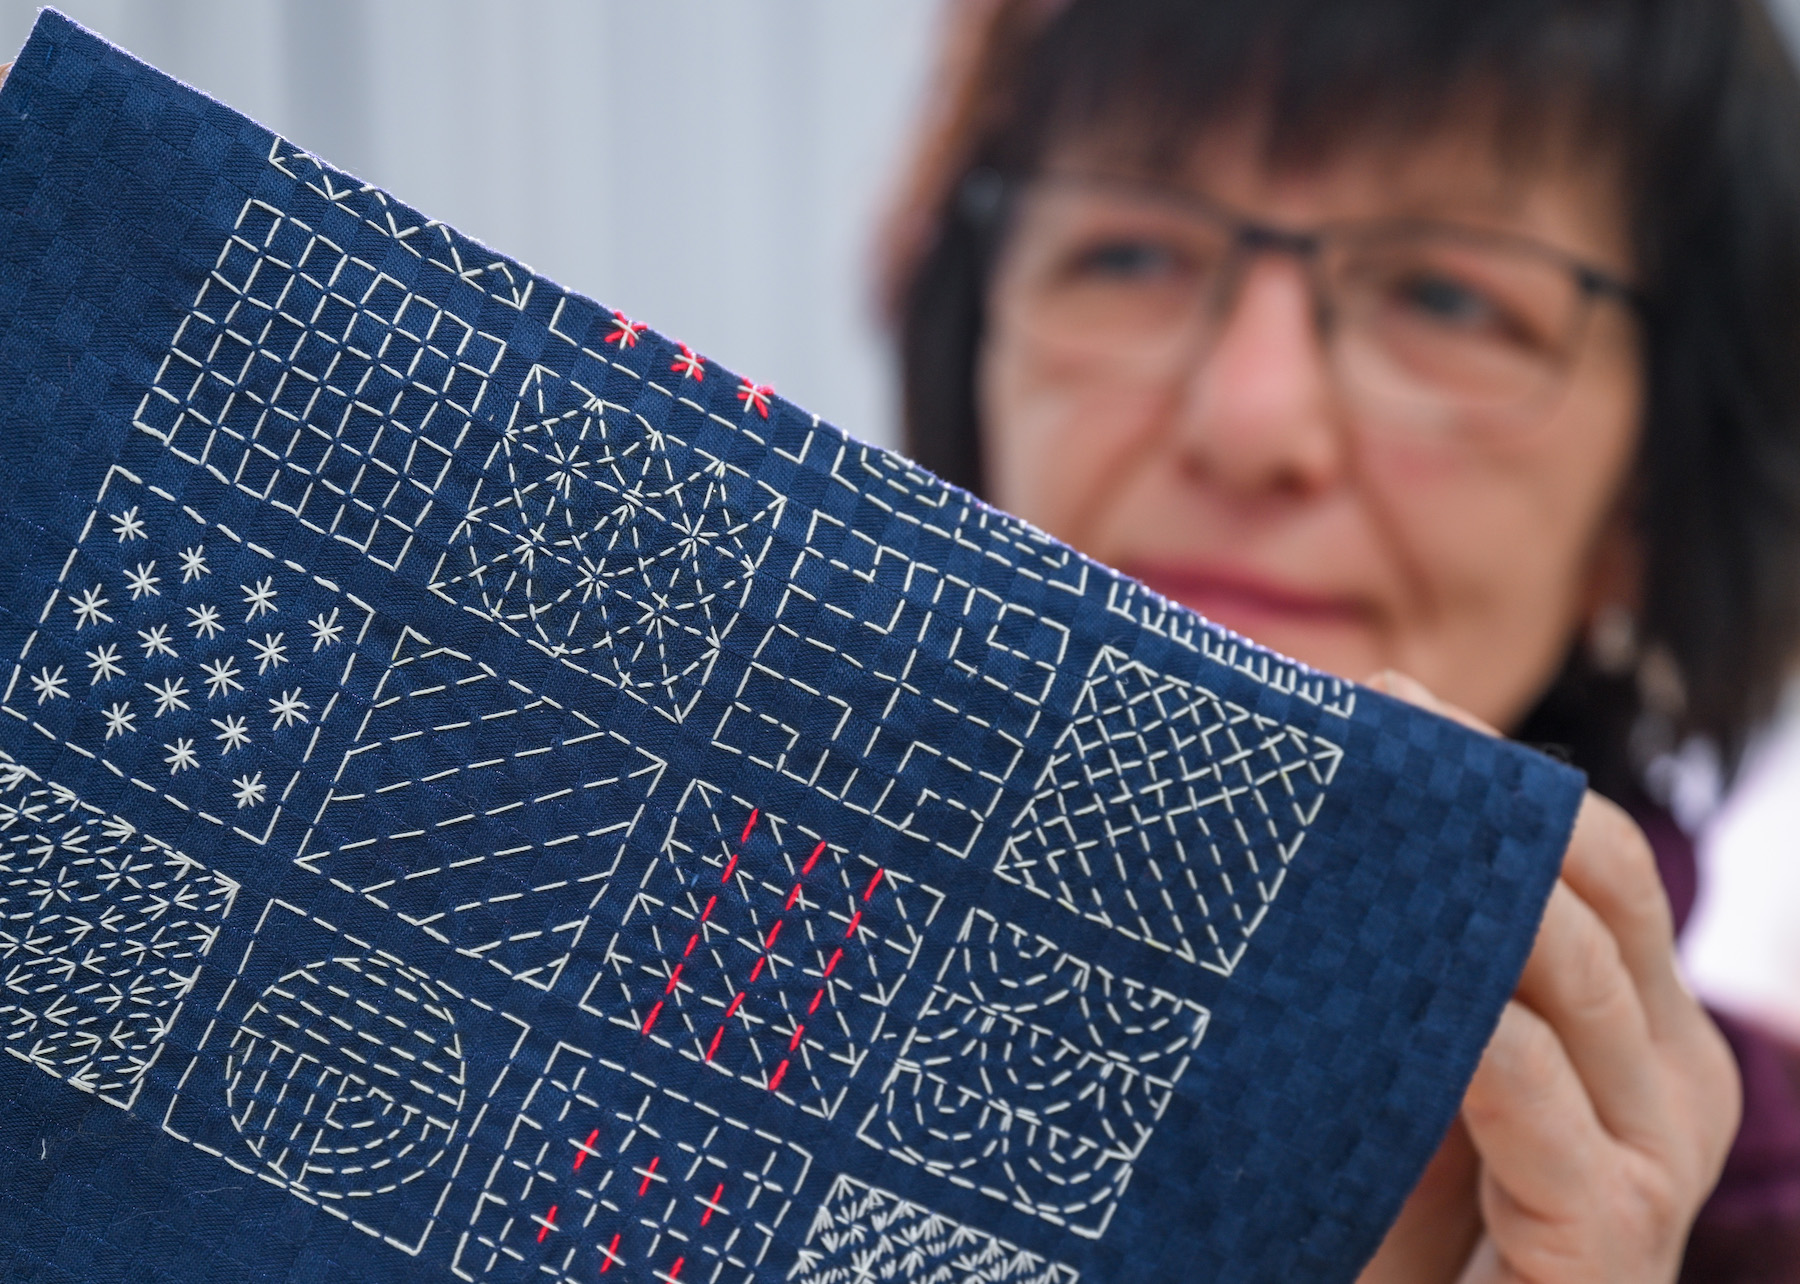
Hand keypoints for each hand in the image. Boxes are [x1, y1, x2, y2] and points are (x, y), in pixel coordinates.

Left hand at [1357, 672, 1740, 1283]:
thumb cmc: (1401, 1221)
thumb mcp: (1413, 1061)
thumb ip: (1411, 955)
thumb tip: (1340, 793)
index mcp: (1637, 1023)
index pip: (1589, 856)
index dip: (1496, 772)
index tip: (1381, 698)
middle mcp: (1671, 1076)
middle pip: (1601, 887)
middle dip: (1483, 803)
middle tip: (1365, 738)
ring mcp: (1656, 1160)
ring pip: (1581, 975)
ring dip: (1473, 897)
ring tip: (1360, 830)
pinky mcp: (1614, 1243)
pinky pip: (1552, 1114)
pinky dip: (1486, 1047)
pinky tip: (1418, 1002)